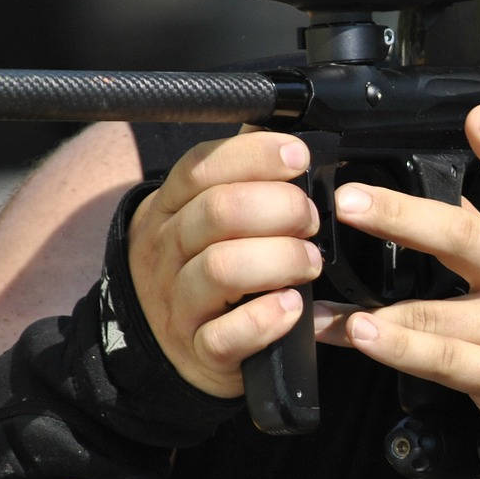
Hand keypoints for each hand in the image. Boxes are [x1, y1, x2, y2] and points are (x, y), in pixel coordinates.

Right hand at [125, 131, 321, 397]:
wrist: (168, 339)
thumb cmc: (204, 263)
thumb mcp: (205, 212)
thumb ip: (242, 173)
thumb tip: (285, 127)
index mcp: (172, 207)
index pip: (202, 167)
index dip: (254, 155)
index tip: (298, 157)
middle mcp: (168, 250)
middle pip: (217, 212)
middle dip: (279, 208)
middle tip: (311, 219)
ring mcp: (179, 303)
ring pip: (220, 269)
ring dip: (279, 259)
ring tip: (309, 262)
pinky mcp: (199, 351)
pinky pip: (224, 336)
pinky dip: (264, 320)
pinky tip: (291, 307)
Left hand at [320, 106, 479, 428]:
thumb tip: (433, 176)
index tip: (476, 119)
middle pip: (467, 240)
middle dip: (404, 218)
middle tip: (351, 202)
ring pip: (441, 316)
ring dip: (381, 310)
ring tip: (332, 302)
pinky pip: (439, 362)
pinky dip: (392, 350)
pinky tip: (355, 337)